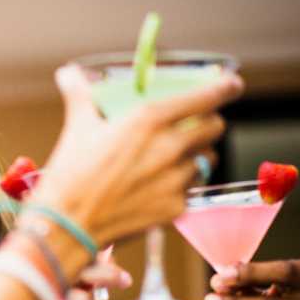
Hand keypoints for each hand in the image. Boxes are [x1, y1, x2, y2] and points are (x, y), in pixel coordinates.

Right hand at [31, 65, 243, 246]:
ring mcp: (175, 179)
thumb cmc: (70, 174)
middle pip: (214, 128)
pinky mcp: (175, 208)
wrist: (67, 226)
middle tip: (194, 129)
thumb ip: (80, 94)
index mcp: (149, 119)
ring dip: (194, 158)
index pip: (207, 97)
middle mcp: (170, 147)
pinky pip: (189, 191)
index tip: (232, 85)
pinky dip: (178, 188)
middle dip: (208, 125)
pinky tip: (157, 189)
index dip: (226, 88)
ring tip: (172, 162)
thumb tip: (68, 73)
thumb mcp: (77, 126)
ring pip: (205, 162)